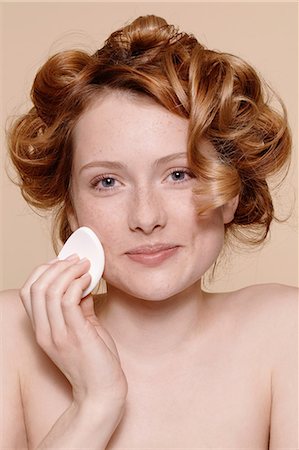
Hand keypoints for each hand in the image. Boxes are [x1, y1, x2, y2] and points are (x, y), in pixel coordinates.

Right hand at [20, 255, 127, 409]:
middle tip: (75, 260)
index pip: (28, 292)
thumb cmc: (94, 361)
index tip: (61, 262)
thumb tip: (82, 282)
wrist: (101, 392)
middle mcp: (45, 332)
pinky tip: (89, 279)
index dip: (42, 272)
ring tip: (85, 266)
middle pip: (36, 288)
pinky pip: (68, 300)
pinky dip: (77, 283)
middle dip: (55, 267)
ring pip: (50, 291)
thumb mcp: (82, 328)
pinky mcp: (76, 335)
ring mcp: (59, 334)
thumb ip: (78, 306)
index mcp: (42, 330)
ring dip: (68, 271)